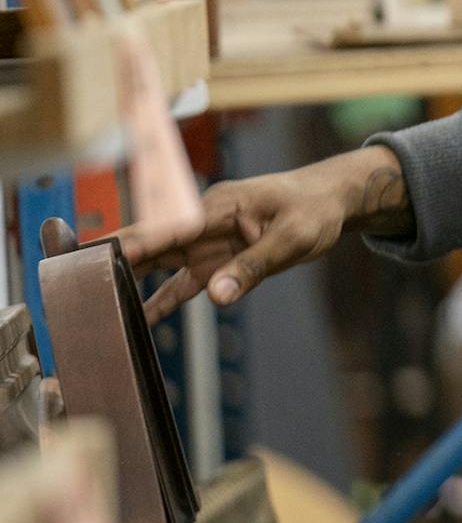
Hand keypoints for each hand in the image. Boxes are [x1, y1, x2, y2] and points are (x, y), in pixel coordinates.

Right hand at [115, 147, 407, 320]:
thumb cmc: (312, 209)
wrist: (331, 202)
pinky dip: (161, 301)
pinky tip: (139, 320)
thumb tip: (218, 296)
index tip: (89, 257)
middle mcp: (201, 224)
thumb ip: (254, 266)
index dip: (125, 243)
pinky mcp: (216, 262)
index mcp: (214, 207)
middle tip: (69, 280)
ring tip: (93, 304)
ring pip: (157, 265)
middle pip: (148, 245)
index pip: (161, 227)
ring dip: (128, 282)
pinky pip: (182, 284)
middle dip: (110, 261)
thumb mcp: (292, 238)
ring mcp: (206, 244)